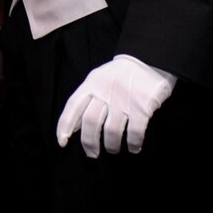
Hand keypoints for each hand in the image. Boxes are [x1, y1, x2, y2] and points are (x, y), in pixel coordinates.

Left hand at [55, 55, 175, 157]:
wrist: (150, 58)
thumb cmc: (122, 74)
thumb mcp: (100, 79)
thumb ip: (88, 98)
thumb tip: (75, 127)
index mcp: (92, 83)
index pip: (73, 106)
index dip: (65, 125)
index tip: (62, 142)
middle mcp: (105, 92)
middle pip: (91, 122)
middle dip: (89, 142)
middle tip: (92, 154)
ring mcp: (124, 100)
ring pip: (111, 131)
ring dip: (111, 145)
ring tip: (113, 149)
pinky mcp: (142, 107)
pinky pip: (134, 132)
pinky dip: (133, 143)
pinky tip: (134, 147)